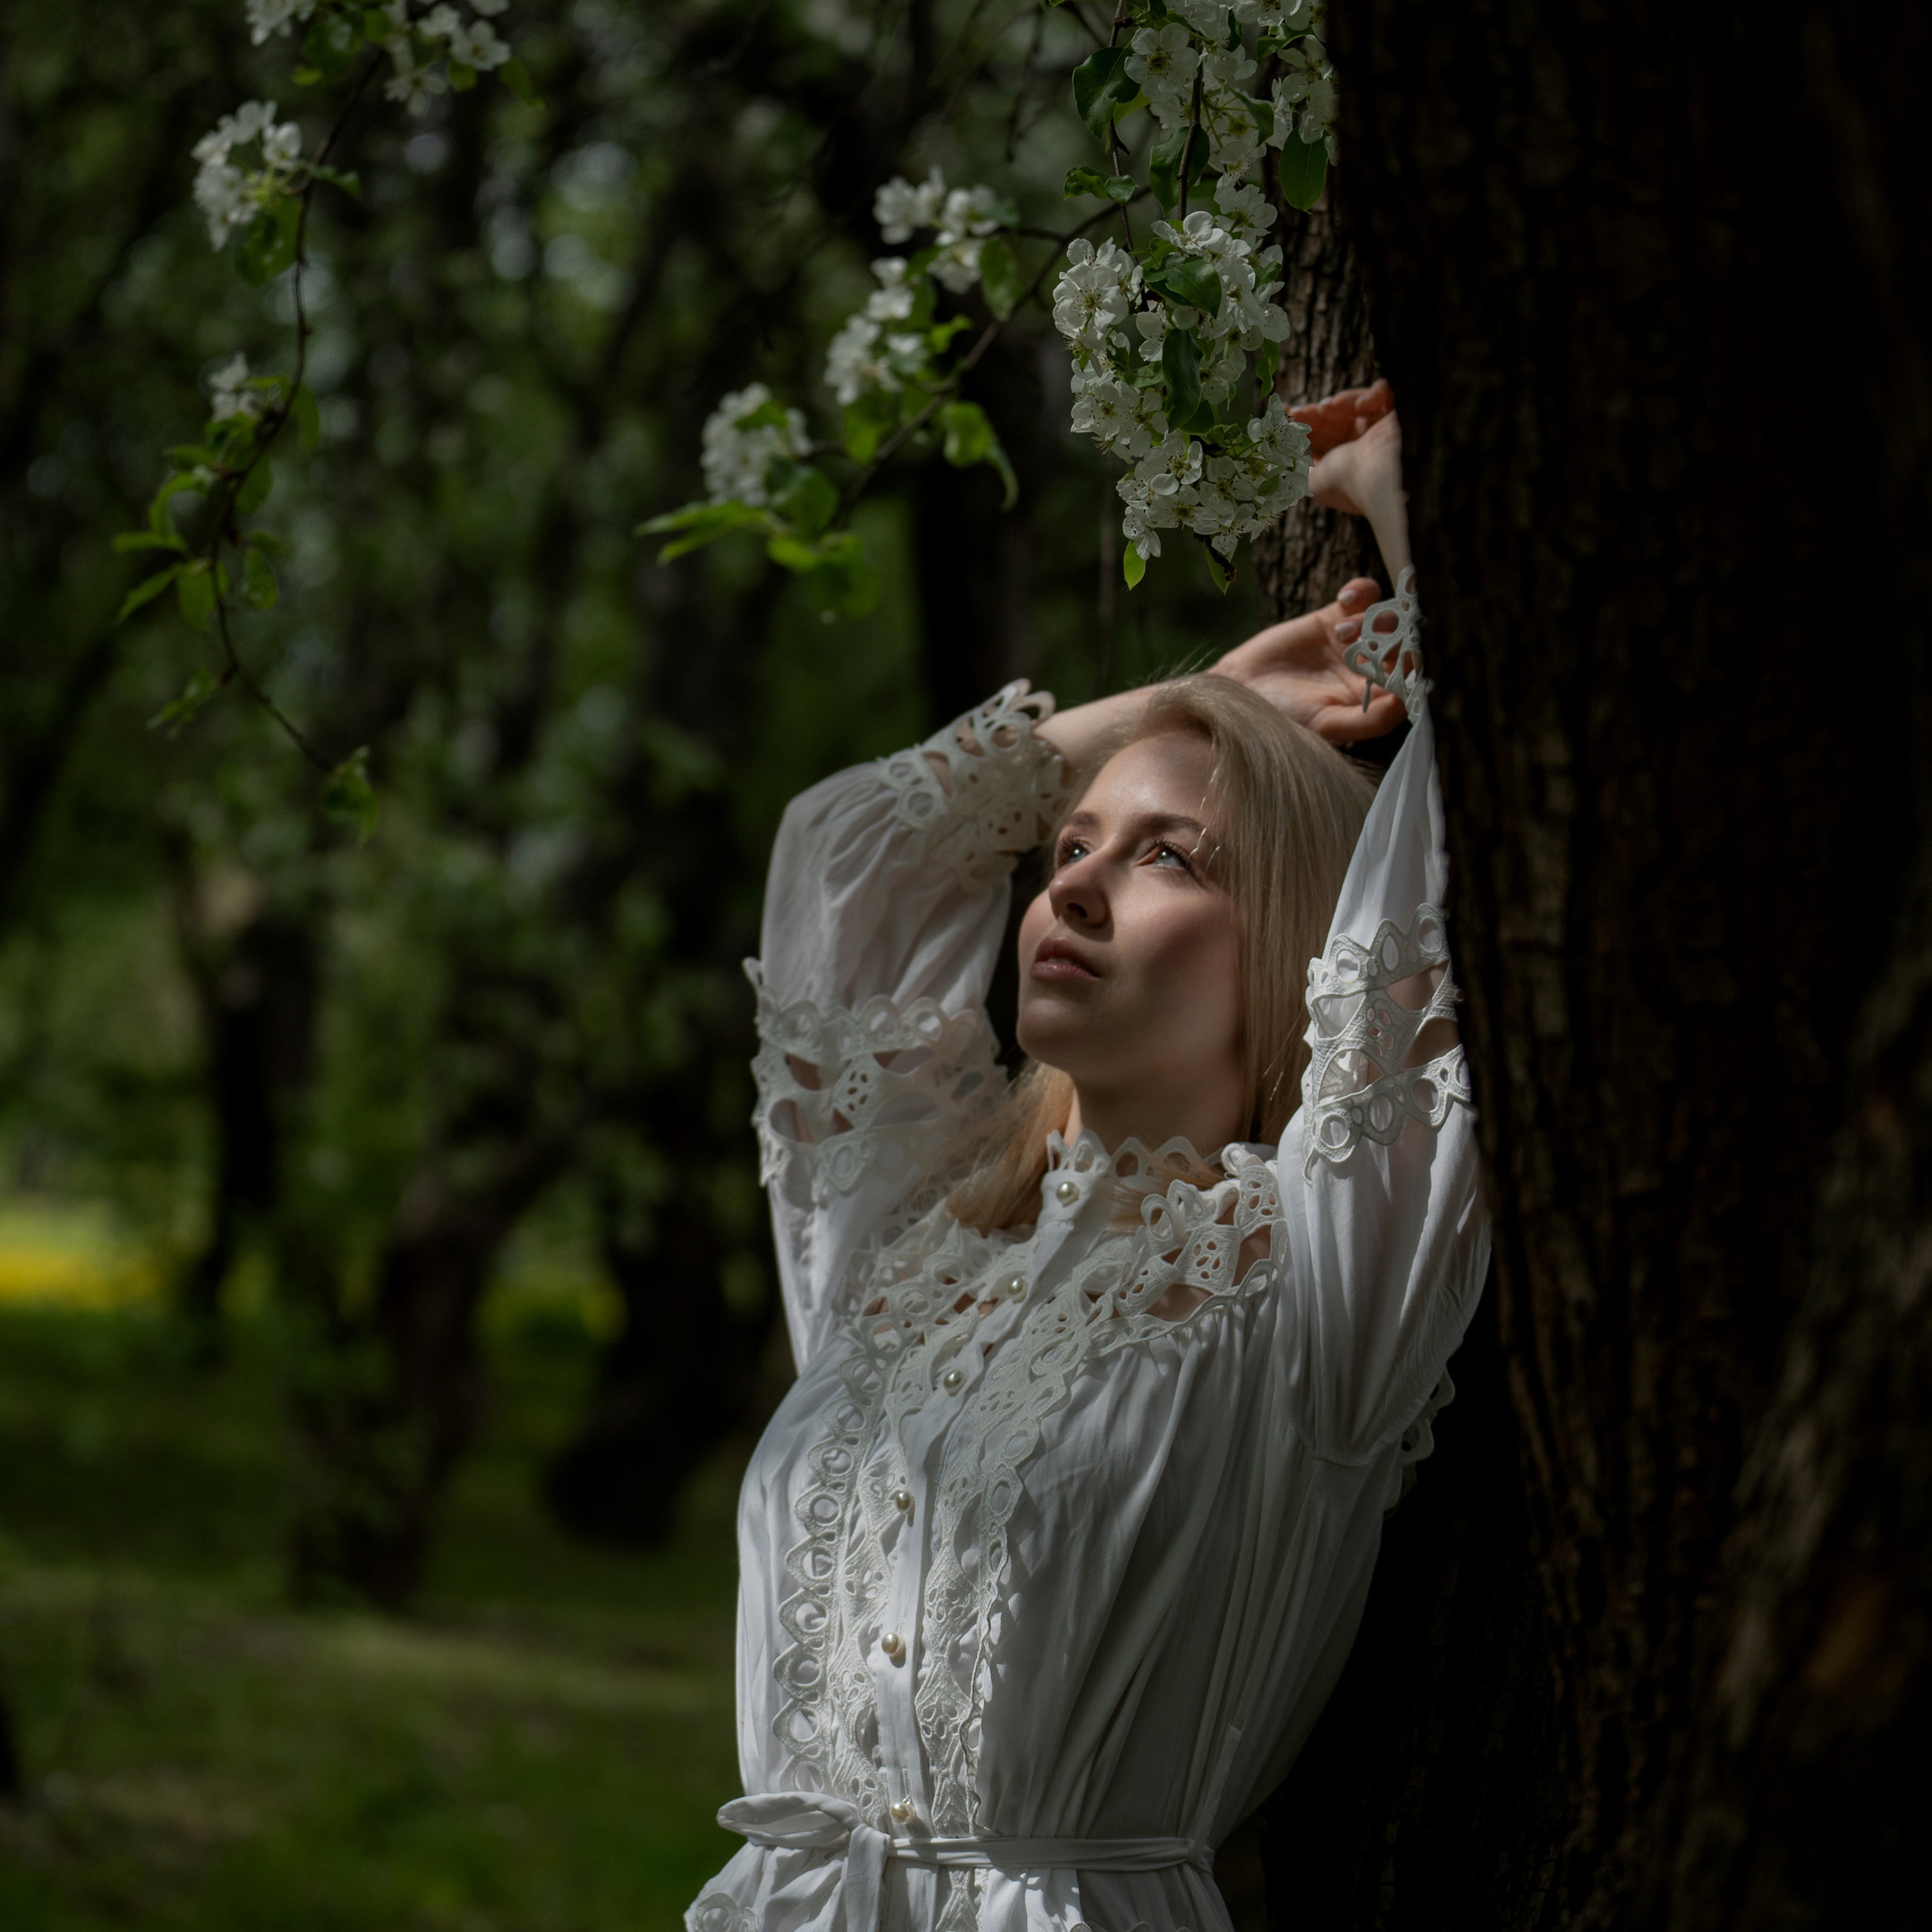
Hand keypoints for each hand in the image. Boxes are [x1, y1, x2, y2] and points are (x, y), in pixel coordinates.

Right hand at [1211, 577, 1405, 744]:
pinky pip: (1364, 595)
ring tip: (1343, 630)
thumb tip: (1405, 703)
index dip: (1414, 665)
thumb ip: (1368, 720)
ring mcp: (1355, 640)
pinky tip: (1345, 599)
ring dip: (1375, 618)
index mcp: (1376, 697)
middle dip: (1395, 637)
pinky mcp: (1334, 616)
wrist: (1240, 690)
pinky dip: (1362, 591)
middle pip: (1406, 642)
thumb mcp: (1327, 725)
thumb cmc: (1283, 717)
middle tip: (1370, 641)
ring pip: (1388, 617)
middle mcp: (1371, 667)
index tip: (1401, 659)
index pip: (1412, 677)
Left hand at [1289, 378, 1410, 578]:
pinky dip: (1370, 394)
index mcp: (1339, 463)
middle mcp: (1357, 447)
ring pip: (1351, 405)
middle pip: (1331, 419)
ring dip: (1338, 403)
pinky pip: (1381, 394)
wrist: (1378, 479)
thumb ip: (1297, 470)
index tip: (1284, 409)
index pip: (1317, 437)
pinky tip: (1362, 406)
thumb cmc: (1344, 481)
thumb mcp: (1311, 481)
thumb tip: (1283, 457)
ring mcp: (1376, 431)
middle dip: (1314, 413)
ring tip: (1328, 408)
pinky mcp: (1394, 417)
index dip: (1299, 423)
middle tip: (1299, 412)